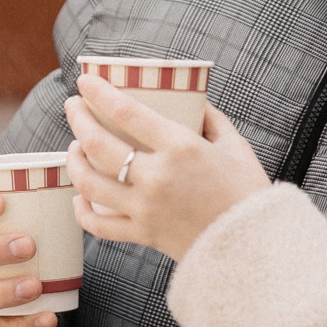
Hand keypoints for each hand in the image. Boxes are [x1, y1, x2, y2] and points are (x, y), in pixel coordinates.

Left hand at [66, 71, 269, 263]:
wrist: (255, 246)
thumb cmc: (248, 191)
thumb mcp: (234, 145)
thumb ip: (210, 119)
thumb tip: (192, 101)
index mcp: (181, 147)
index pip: (126, 113)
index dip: (99, 93)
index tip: (85, 80)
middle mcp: (157, 177)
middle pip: (99, 144)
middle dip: (78, 119)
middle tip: (72, 106)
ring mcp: (146, 209)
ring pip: (90, 184)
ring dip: (74, 161)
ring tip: (73, 147)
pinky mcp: (143, 235)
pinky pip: (99, 226)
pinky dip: (82, 212)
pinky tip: (79, 197)